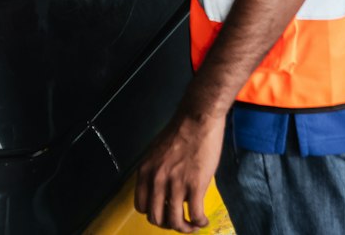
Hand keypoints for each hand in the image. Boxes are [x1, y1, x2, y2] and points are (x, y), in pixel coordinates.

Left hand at [132, 111, 224, 231]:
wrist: (197, 120)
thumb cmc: (180, 133)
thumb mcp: (157, 153)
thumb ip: (156, 172)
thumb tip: (163, 191)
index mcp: (145, 172)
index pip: (141, 206)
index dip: (153, 214)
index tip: (164, 213)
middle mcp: (156, 180)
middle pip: (156, 218)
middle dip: (168, 225)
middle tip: (180, 222)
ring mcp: (175, 184)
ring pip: (175, 221)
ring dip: (185, 228)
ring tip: (193, 225)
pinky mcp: (195, 185)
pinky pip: (195, 214)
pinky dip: (200, 223)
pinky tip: (204, 220)